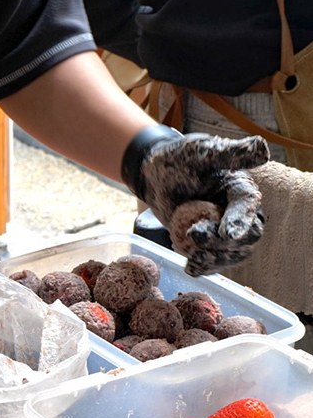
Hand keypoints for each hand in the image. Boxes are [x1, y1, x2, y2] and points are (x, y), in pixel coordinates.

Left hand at [122, 126, 269, 275]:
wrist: (153, 177)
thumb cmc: (177, 160)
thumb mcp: (201, 153)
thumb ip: (231, 153)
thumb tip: (263, 149)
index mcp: (241, 189)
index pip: (248, 207)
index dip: (239, 222)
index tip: (226, 234)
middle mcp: (238, 212)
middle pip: (247, 237)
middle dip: (224, 243)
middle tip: (195, 236)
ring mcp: (224, 230)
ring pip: (233, 254)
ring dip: (215, 258)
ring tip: (192, 256)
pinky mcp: (209, 243)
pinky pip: (215, 262)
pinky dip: (205, 267)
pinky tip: (191, 268)